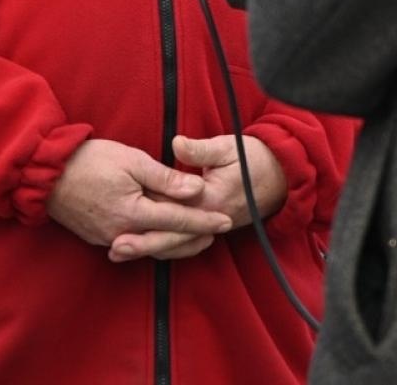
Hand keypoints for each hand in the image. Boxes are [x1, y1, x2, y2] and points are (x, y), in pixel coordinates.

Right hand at [47, 138, 232, 250]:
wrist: (46, 173)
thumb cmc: (90, 160)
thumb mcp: (131, 159)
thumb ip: (164, 177)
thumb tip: (194, 190)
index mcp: (134, 211)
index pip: (179, 219)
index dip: (204, 220)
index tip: (226, 220)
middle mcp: (124, 232)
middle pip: (168, 241)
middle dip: (195, 237)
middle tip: (218, 232)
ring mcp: (109, 238)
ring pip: (151, 246)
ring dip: (176, 242)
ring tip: (197, 236)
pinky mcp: (99, 238)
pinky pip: (134, 243)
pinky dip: (153, 240)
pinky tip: (162, 234)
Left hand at [107, 134, 285, 262]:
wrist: (281, 174)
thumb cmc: (252, 158)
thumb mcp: (226, 148)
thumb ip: (200, 150)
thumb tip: (177, 144)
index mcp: (211, 200)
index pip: (175, 215)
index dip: (149, 221)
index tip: (124, 225)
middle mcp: (211, 218)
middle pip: (173, 237)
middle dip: (143, 244)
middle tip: (115, 248)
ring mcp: (212, 225)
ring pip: (178, 243)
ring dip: (151, 248)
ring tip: (120, 252)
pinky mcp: (211, 225)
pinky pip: (186, 241)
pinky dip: (166, 246)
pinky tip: (145, 246)